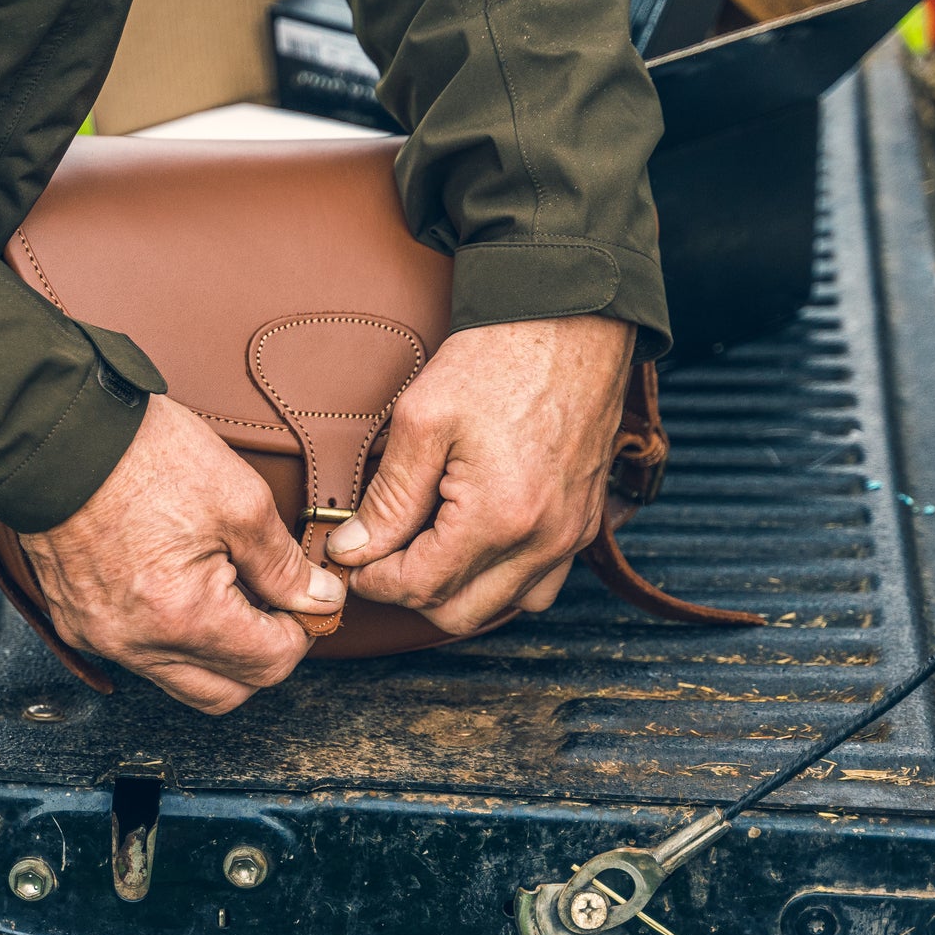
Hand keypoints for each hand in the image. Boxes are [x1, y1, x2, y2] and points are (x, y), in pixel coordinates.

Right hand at [17, 395, 344, 713]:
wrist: (57, 434)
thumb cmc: (145, 456)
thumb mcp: (240, 501)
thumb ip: (285, 566)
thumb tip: (319, 600)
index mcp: (183, 617)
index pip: (269, 664)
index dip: (302, 632)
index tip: (308, 599)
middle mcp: (137, 643)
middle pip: (225, 692)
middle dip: (261, 656)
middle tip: (274, 604)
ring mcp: (100, 638)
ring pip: (179, 679)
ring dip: (215, 651)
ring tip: (226, 590)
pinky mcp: (75, 622)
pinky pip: (137, 655)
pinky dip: (169, 636)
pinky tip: (180, 587)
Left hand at [325, 314, 634, 633]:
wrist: (572, 320)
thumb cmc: (498, 358)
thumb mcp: (422, 420)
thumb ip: (388, 498)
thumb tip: (354, 550)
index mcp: (500, 518)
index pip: (420, 588)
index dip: (373, 579)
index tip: (351, 556)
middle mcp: (543, 541)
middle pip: (459, 614)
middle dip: (410, 592)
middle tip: (380, 554)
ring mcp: (570, 536)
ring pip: (503, 607)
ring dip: (457, 591)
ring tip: (426, 545)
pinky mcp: (583, 523)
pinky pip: (539, 583)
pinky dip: (501, 578)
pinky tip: (472, 539)